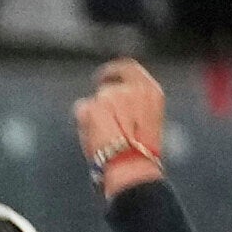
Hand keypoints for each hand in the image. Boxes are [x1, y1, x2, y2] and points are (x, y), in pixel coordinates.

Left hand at [75, 55, 170, 188]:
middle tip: (102, 120)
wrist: (132, 164)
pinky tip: (95, 138)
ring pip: (93, 101)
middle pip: (107, 87)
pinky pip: (81, 111)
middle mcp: (130, 88)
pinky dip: (83, 123)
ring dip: (95, 115)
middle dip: (103, 103)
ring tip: (105, 137)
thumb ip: (131, 102)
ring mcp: (109, 96)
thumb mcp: (146, 118)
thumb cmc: (142, 150)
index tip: (103, 77)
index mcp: (150, 90)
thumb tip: (112, 98)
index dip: (113, 70)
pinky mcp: (91, 107)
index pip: (128, 67)